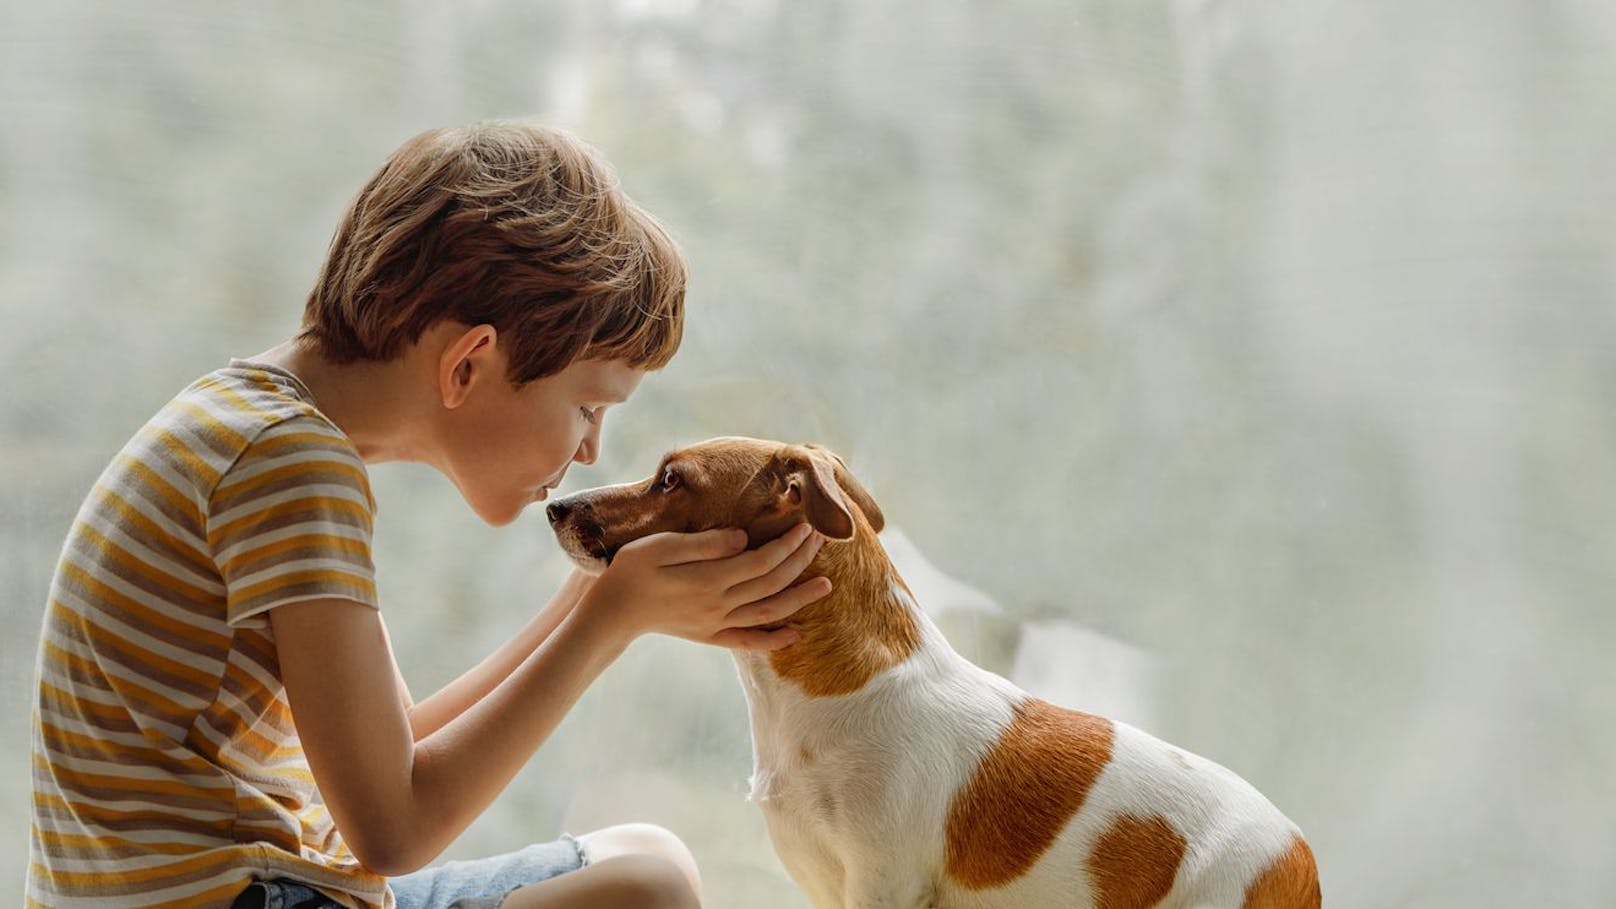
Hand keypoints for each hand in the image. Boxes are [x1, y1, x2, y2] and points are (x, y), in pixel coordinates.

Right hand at [577, 523, 831, 650]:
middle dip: (800, 560)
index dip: (788, 543)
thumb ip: (703, 543)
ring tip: (827, 585)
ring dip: (800, 598)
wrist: (610, 613)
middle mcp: (719, 605)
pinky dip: (774, 641)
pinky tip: (795, 636)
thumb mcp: (660, 546)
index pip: (762, 560)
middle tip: (822, 539)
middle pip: (772, 582)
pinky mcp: (710, 636)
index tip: (806, 524)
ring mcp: (716, 624)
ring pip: (769, 612)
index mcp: (709, 579)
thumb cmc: (630, 570)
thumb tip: (742, 538)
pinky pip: (749, 642)